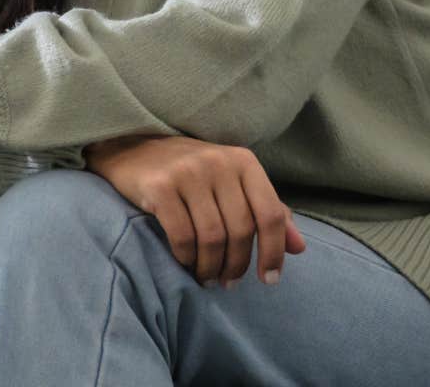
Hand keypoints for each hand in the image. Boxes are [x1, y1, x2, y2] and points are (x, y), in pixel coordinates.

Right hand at [85, 135, 305, 285]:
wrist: (130, 147)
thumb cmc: (188, 171)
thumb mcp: (232, 182)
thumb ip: (266, 211)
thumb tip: (299, 248)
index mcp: (242, 161)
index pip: (271, 213)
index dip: (273, 251)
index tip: (269, 279)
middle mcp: (218, 163)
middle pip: (240, 230)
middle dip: (237, 265)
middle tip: (228, 282)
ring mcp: (187, 172)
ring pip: (212, 237)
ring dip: (211, 266)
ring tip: (207, 277)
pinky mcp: (159, 186)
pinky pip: (182, 236)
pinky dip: (186, 257)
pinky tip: (186, 262)